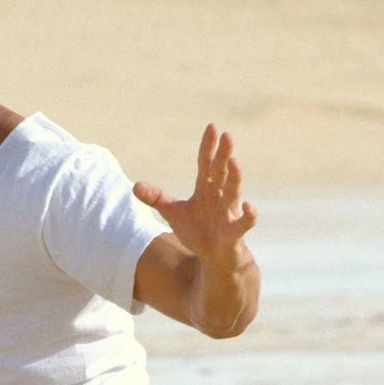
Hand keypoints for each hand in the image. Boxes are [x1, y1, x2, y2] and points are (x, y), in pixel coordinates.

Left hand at [133, 124, 256, 268]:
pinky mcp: (234, 233)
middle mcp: (219, 196)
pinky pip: (244, 223)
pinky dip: (249, 215)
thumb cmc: (197, 231)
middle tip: (227, 135)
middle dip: (224, 155)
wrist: (214, 257)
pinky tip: (249, 205)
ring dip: (235, 178)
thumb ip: (157, 198)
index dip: (208, 147)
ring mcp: (228, 213)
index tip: (212, 127)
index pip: (206, 163)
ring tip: (234, 162)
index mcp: (205, 188)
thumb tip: (134, 186)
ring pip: (233, 192)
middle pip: (221, 172)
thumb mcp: (174, 213)